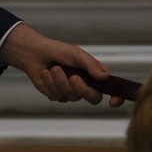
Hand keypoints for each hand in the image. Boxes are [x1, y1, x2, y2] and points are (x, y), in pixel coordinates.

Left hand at [0, 24, 123, 106]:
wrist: (35, 53)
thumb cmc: (58, 51)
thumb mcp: (76, 54)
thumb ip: (91, 65)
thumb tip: (105, 77)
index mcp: (94, 76)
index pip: (110, 90)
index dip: (116, 97)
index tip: (114, 100)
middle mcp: (85, 86)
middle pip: (93, 98)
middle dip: (82, 88)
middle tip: (73, 77)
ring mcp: (71, 93)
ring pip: (72, 97)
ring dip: (61, 82)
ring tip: (54, 68)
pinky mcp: (56, 95)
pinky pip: (57, 96)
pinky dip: (50, 83)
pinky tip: (45, 73)